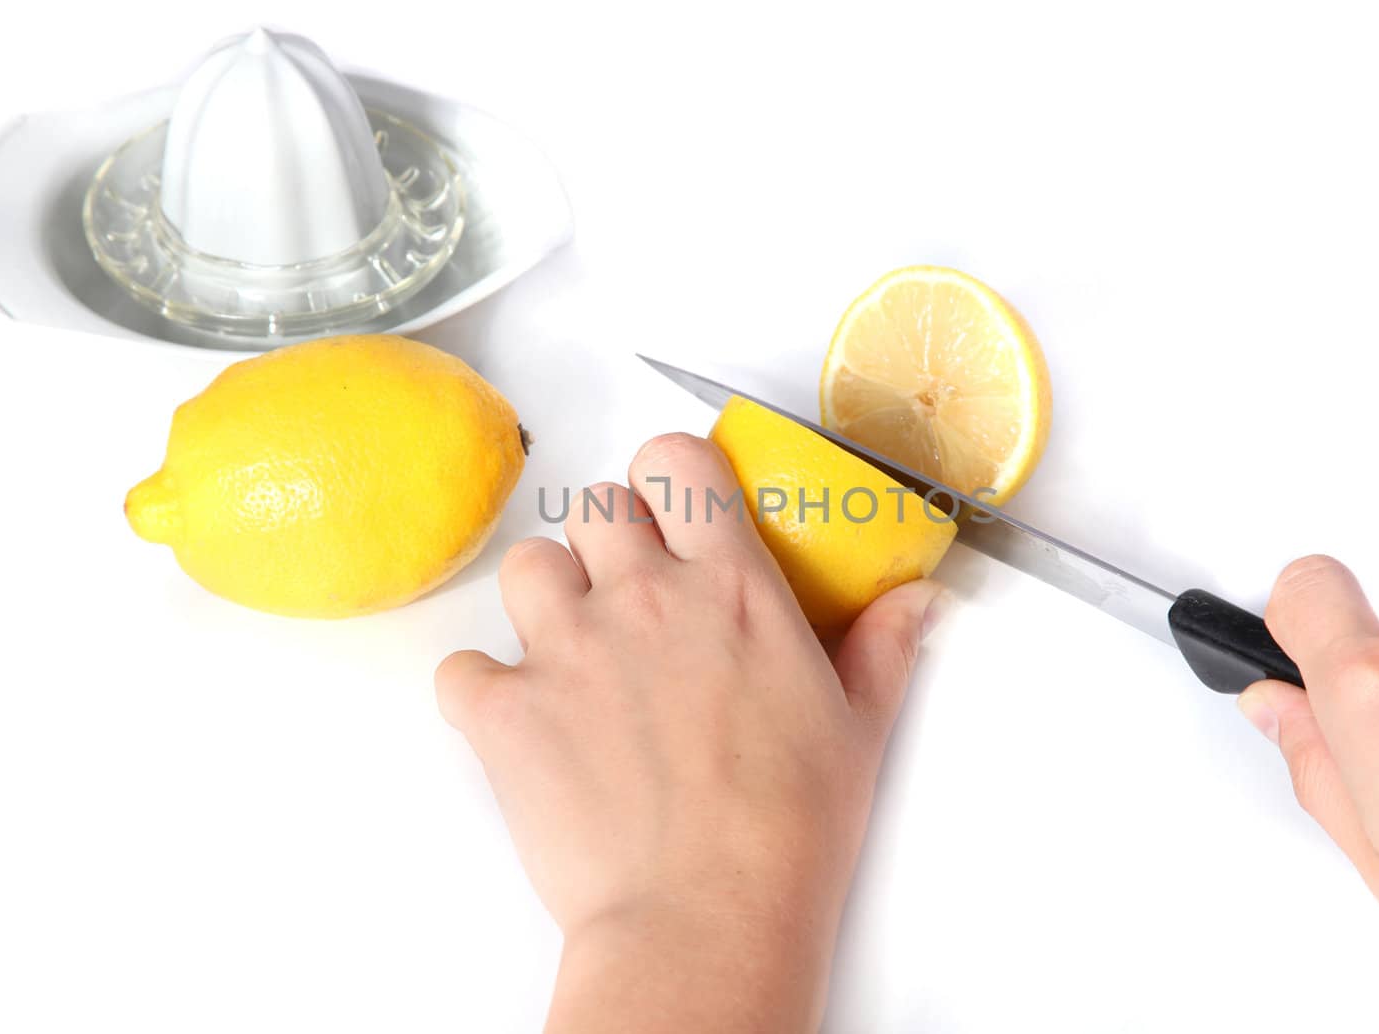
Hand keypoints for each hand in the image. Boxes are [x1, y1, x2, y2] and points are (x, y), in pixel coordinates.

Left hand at [435, 433, 944, 1033]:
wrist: (705, 919)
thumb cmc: (790, 832)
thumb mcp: (859, 730)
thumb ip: (882, 647)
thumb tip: (917, 600)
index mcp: (729, 588)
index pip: (676, 460)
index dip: (668, 476)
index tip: (676, 509)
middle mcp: (641, 599)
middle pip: (594, 505)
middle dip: (607, 539)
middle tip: (629, 594)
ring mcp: (565, 650)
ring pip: (525, 566)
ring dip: (544, 597)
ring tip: (571, 650)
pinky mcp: (505, 713)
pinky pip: (461, 667)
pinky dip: (481, 688)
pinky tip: (519, 720)